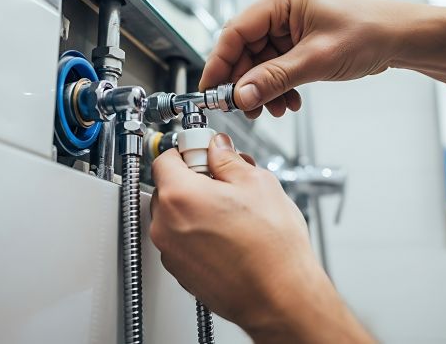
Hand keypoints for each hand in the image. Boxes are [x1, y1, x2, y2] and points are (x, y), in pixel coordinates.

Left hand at [150, 133, 374, 342]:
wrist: (280, 297)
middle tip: (226, 184)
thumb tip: (218, 149)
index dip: (189, 150)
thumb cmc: (272, 248)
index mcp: (180, 196)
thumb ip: (229, 160)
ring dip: (197, 208)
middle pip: (169, 187)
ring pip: (176, 215)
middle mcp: (166, 226)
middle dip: (195, 180)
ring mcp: (171, 252)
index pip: (165, 158)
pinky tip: (230, 236)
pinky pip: (183, 240)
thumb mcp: (257, 183)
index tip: (205, 152)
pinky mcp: (180, 272)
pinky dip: (199, 234)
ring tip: (234, 214)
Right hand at [199, 0, 429, 118]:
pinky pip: (278, 67)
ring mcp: (291, 26)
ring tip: (274, 108)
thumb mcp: (316, 59)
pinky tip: (289, 100)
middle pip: (246, 50)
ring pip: (261, 63)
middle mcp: (283, 10)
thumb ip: (275, 78)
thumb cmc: (370, 32)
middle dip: (246, 83)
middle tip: (245, 108)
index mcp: (282, 0)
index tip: (211, 90)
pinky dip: (279, 86)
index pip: (235, 32)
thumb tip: (241, 94)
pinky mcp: (301, 42)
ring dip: (264, 89)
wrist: (401, 39)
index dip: (220, 63)